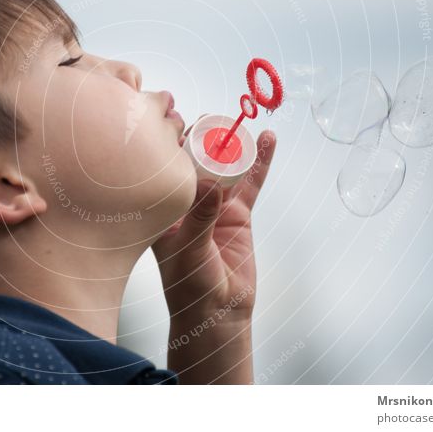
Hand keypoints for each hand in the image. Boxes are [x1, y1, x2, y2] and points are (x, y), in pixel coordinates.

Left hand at [152, 127, 276, 321]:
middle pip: (197, 160)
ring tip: (240, 120)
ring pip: (225, 167)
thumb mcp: (189, 251)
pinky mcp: (238, 212)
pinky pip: (251, 182)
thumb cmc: (189, 287)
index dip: (171, 144)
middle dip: (204, 138)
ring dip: (234, 144)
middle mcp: (187, 201)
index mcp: (164, 207)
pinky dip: (261, 161)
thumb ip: (200, 218)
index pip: (166, 168)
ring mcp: (214, 204)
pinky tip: (268, 140)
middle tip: (212, 118)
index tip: (178, 122)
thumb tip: (211, 184)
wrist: (218, 313)